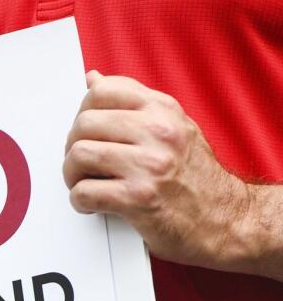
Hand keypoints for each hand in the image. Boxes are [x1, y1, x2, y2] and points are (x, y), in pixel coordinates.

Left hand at [63, 71, 263, 273]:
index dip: (84, 112)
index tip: (88, 132)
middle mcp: (158, 133)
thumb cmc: (196, 178)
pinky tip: (93, 204)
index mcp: (164, 111)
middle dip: (73, 146)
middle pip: (84, 123)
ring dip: (72, 175)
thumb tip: (92, 79)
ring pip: (79, 155)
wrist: (228, 221)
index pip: (102, 90)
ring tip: (86, 183)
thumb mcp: (174, 128)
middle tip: (82, 164)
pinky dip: (80, 202)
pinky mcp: (138, 199)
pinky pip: (84, 193)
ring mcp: (149, 165)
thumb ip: (133, 104)